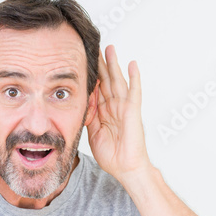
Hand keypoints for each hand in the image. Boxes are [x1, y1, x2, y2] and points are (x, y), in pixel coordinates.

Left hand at [86, 44, 152, 183]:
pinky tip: (132, 64)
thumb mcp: (93, 133)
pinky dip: (134, 78)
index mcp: (105, 112)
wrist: (125, 169)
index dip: (92, 75)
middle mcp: (115, 107)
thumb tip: (82, 103)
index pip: (97, 89)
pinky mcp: (133, 111)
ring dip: (114, 65)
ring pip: (118, 81)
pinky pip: (134, 92)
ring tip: (110, 48)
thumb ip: (89, 117)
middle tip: (95, 46)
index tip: (84, 60)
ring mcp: (125, 108)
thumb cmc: (112, 156)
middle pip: (107, 80)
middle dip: (101, 64)